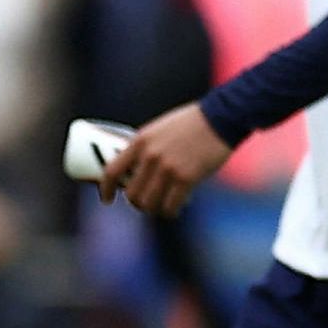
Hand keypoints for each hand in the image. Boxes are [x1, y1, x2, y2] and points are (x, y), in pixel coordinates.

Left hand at [99, 103, 230, 216]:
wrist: (222, 117)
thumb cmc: (193, 122)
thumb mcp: (161, 128)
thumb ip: (147, 147)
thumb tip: (136, 171)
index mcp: (140, 141)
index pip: (112, 171)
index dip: (106, 189)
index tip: (108, 199)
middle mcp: (150, 156)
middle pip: (132, 194)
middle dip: (137, 202)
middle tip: (146, 202)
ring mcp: (168, 168)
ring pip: (149, 203)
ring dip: (154, 208)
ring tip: (162, 206)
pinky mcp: (187, 178)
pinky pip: (170, 206)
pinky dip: (170, 211)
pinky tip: (175, 208)